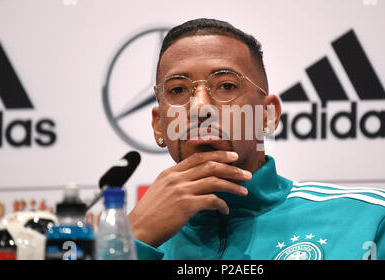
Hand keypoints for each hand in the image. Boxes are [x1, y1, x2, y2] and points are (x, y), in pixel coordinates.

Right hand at [128, 150, 250, 247]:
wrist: (139, 228)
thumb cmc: (150, 213)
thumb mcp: (160, 189)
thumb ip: (177, 182)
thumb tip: (196, 181)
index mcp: (170, 172)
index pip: (198, 157)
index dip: (218, 155)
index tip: (233, 156)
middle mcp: (176, 178)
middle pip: (210, 166)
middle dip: (232, 169)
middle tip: (246, 174)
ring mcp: (181, 190)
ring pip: (214, 181)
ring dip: (232, 186)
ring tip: (244, 191)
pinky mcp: (186, 205)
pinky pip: (212, 200)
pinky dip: (222, 204)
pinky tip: (225, 210)